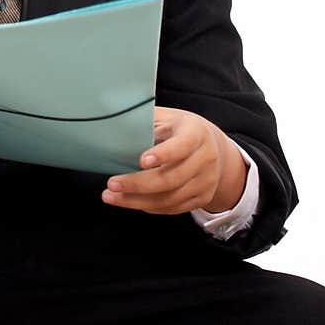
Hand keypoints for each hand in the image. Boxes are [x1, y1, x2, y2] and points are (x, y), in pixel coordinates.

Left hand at [101, 105, 244, 214]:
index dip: (163, 154)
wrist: (213, 146)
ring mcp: (207, 181)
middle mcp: (206, 158)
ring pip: (170, 198)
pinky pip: (174, 208)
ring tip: (112, 196)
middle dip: (138, 184)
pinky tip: (130, 201)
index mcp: (196, 133)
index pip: (181, 146)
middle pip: (172, 178)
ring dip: (137, 201)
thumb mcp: (167, 117)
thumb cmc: (179, 129)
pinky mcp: (203, 197)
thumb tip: (114, 123)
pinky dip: (150, 207)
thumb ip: (145, 120)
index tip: (141, 160)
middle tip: (112, 184)